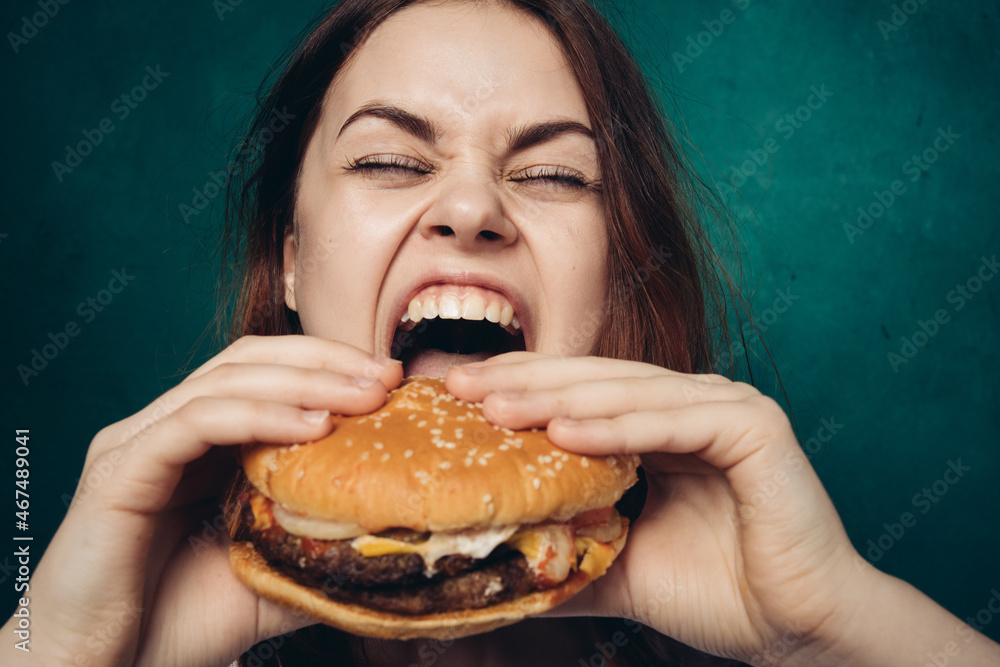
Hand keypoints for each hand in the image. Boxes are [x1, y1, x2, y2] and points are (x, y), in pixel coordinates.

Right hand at [2, 335, 401, 666]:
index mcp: (200, 443)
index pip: (266, 374)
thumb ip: (319, 542)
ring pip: (226, 382)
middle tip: (387, 374)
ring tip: (364, 395)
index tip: (392, 378)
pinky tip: (312, 426)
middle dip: (325, 362)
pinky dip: (258, 416)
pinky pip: (195, 424)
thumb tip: (394, 530)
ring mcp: (138, 443)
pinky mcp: (119, 470)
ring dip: (304, 382)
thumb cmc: (177, 624)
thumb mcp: (271, 573)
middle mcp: (165, 429)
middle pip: (250, 362)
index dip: (329, 366)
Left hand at [445, 352, 870, 663]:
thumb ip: (567, 550)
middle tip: (457, 387)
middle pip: (593, 384)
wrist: (799, 630)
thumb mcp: (619, 565)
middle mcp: (691, 403)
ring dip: (558, 400)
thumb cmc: (719, 594)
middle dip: (522, 384)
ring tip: (495, 408)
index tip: (453, 398)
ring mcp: (725, 407)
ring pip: (627, 395)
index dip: (518, 391)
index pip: (578, 395)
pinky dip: (618, 427)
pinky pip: (673, 422)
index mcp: (661, 425)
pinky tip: (564, 433)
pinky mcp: (755, 426)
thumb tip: (495, 558)